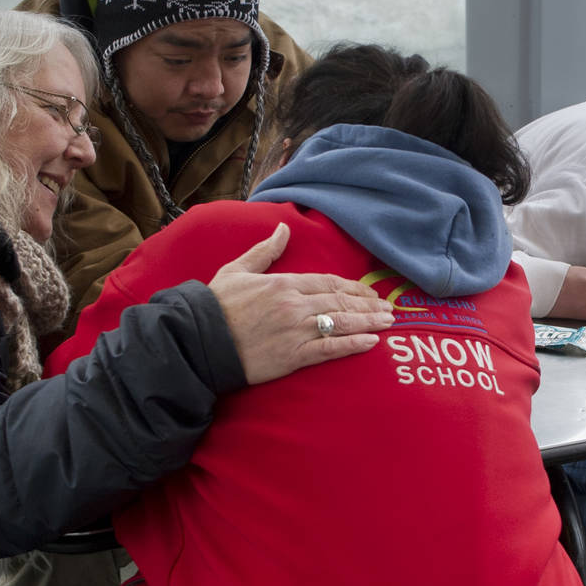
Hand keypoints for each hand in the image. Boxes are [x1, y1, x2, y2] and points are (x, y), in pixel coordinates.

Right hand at [208, 225, 395, 383]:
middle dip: (367, 304)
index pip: (328, 282)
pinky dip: (353, 345)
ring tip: (388, 322)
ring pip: (341, 324)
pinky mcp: (293, 356)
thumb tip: (284, 228)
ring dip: (368, 322)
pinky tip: (371, 342)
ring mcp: (296, 331)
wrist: (198, 341)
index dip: (352, 287)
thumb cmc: (214, 306)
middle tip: (388, 308)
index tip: (369, 291)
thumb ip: (265, 251)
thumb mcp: (237, 270)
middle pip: (340, 302)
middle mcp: (294, 305)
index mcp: (283, 283)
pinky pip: (330, 349)